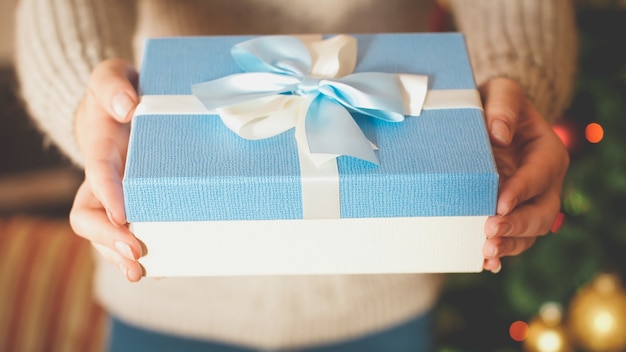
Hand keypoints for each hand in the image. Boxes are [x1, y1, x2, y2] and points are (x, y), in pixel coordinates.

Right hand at [69, 59, 143, 281]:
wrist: (121, 106)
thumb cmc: (118, 93)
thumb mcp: (112, 75)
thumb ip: (113, 84)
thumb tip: (127, 107)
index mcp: (100, 148)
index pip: (98, 174)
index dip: (109, 195)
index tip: (124, 216)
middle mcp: (103, 179)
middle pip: (91, 215)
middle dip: (108, 238)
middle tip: (136, 252)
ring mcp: (115, 196)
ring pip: (105, 233)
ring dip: (119, 255)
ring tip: (141, 272)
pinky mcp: (133, 205)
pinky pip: (127, 233)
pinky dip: (137, 252)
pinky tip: (159, 267)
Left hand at [480, 78, 568, 272]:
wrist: (486, 123)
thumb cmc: (495, 106)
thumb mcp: (501, 92)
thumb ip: (503, 105)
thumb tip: (499, 134)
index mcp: (547, 154)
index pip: (539, 175)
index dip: (522, 191)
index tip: (500, 203)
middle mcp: (544, 184)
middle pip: (541, 213)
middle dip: (517, 225)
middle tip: (490, 231)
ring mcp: (528, 204)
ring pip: (529, 233)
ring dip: (510, 245)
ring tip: (486, 253)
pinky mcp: (511, 216)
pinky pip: (513, 240)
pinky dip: (502, 254)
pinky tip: (485, 263)